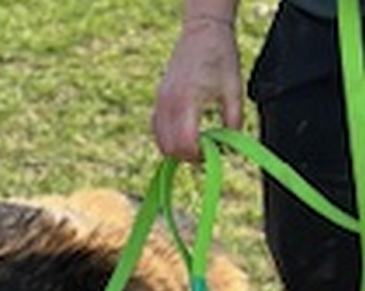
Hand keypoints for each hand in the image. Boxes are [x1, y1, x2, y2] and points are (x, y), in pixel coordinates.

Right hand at [152, 18, 242, 161]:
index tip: (212, 152)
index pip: (185, 143)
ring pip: (161, 142)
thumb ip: (233, 120)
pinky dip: (168, 139)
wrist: (201, 32)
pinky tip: (184, 133)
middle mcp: (168, 104)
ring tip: (196, 142)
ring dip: (177, 149)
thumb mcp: (234, 89)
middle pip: (170, 148)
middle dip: (187, 156)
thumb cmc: (220, 56)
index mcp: (187, 101)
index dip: (198, 155)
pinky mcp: (158, 101)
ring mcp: (160, 103)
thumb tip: (230, 148)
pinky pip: (157, 131)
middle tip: (206, 151)